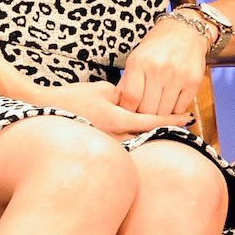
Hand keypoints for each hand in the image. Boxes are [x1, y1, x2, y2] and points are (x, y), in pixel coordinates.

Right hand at [40, 80, 175, 137]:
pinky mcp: (102, 144)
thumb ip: (125, 95)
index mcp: (119, 119)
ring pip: (138, 142)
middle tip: (183, 127)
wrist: (46, 109)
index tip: (188, 118)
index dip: (172, 119)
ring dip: (151, 136)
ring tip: (166, 130)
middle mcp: (117, 136)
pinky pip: (125, 143)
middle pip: (149, 136)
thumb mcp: (103, 89)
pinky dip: (136, 138)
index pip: (153, 121)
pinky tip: (142, 134)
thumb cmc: (74, 97)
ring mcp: (109, 143)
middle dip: (165, 131)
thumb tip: (136, 104)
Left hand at [116, 14, 210, 116]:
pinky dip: (175, 111)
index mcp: (138, 63)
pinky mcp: (194, 82)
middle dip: (144, 114)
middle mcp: (158, 69)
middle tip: (144, 112)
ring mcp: (177, 76)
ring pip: (165, 112)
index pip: (130, 98)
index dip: (128, 110)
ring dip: (160, 114)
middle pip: (148, 108)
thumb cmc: (156, 47)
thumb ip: (127, 81)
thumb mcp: (135, 58)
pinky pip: (181, 108)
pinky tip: (171, 103)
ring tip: (157, 108)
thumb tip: (119, 105)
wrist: (185, 31)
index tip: (129, 111)